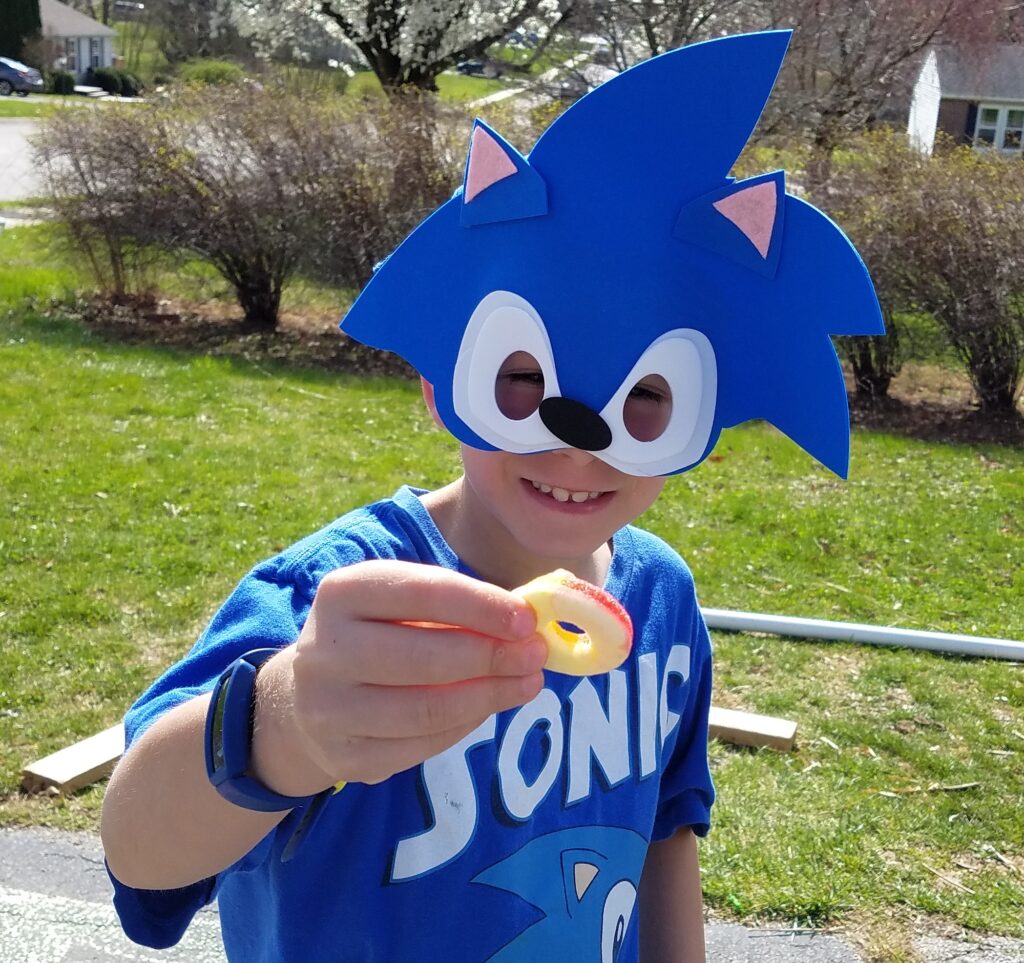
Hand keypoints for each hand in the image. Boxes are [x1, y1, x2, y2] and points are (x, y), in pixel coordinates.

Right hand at [250, 561, 546, 793]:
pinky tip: (489, 705)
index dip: (481, 606)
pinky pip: (420, 746)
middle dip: (492, 655)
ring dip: (489, 695)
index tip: (526, 619)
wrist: (302, 698)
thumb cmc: (376, 634)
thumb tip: (527, 623)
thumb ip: (456, 606)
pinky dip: (465, 725)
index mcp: (342, 592)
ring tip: (527, 682)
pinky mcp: (344, 757)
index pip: (422, 592)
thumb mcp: (399, 602)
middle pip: (424, 657)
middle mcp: (325, 649)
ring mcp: (329, 708)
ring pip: (426, 710)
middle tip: (535, 654)